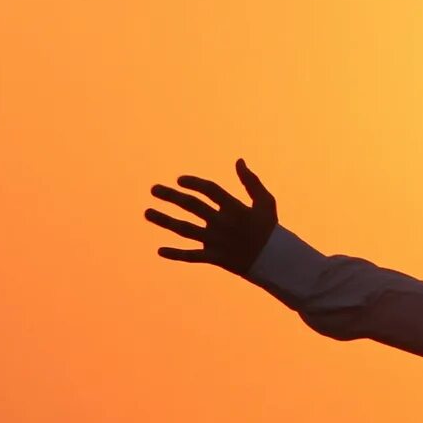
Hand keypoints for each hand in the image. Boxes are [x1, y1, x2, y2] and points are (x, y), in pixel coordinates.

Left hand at [144, 159, 277, 274]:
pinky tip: (160, 250)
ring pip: (185, 230)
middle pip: (192, 206)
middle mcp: (223, 223)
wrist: (276, 261)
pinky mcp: (215, 258)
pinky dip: (176, 254)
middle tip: (153, 189)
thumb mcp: (266, 202)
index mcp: (235, 208)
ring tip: (146, 213)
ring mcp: (217, 241)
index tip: (180, 180)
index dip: (194, 183)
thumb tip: (239, 161)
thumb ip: (251, 182)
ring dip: (164, 221)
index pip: (210, 190)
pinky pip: (192, 256)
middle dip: (171, 196)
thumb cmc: (269, 228)